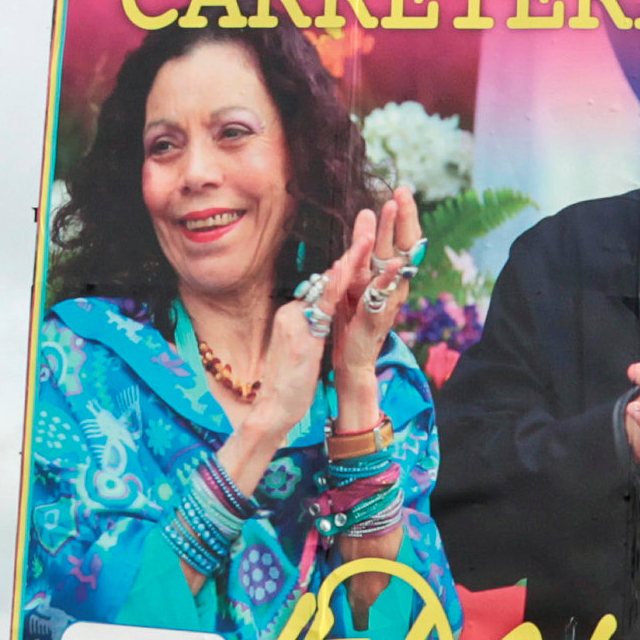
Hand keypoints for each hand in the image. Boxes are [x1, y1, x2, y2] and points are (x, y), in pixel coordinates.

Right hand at [216, 220, 375, 497]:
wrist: (271, 410)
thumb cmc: (286, 386)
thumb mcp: (299, 352)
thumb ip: (307, 332)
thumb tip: (316, 321)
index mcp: (292, 317)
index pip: (319, 287)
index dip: (340, 267)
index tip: (357, 248)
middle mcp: (292, 313)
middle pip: (323, 280)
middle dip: (348, 256)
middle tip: (368, 230)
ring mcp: (296, 322)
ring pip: (326, 285)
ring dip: (348, 260)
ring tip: (367, 236)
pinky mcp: (303, 334)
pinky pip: (325, 303)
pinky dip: (339, 282)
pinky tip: (351, 266)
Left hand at [333, 187, 423, 390]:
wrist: (351, 356)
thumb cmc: (352, 316)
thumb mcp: (355, 275)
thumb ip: (361, 248)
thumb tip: (366, 213)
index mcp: (388, 274)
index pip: (401, 239)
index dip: (402, 215)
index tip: (401, 190)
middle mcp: (395, 284)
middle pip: (404, 245)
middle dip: (403, 216)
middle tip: (403, 191)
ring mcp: (389, 300)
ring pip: (396, 262)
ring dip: (395, 235)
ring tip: (394, 210)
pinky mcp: (377, 317)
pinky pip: (384, 294)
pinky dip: (389, 277)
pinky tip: (393, 261)